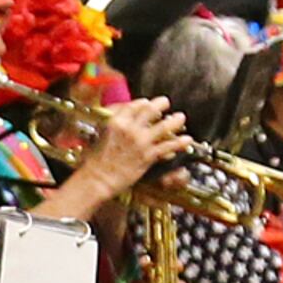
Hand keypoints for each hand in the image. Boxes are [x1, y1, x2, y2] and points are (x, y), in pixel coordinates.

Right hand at [66, 98, 184, 201]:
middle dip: (161, 104)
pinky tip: (186, 140)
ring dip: (175, 121)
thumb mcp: (101, 133)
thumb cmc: (95, 160)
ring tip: (180, 118)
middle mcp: (130, 127)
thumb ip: (115, 122)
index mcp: (116, 120)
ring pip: (164, 127)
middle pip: (151, 110)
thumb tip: (126, 116)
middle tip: (166, 103)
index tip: (148, 104)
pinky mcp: (147, 156)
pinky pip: (168, 146)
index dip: (144, 103)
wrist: (97, 179)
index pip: (135, 105)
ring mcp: (140, 141)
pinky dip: (179, 143)